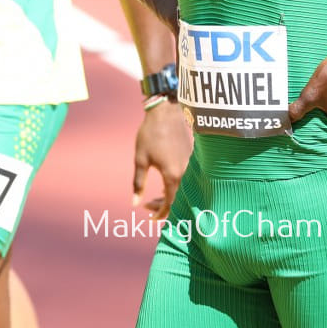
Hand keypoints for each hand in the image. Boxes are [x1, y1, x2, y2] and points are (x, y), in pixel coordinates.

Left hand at [132, 99, 192, 219]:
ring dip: (169, 196)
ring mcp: (190, 166)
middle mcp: (185, 173)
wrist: (167, 111)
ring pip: (183, 190)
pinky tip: (164, 184)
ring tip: (153, 196)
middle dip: (163, 206)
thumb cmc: (151, 134)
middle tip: (147, 205)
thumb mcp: (141, 160)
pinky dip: (175, 186)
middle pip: (178, 199)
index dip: (160, 213)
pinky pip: (186, 180)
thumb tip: (134, 203)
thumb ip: (138, 184)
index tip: (148, 216)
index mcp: (172, 175)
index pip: (170, 203)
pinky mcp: (192, 159)